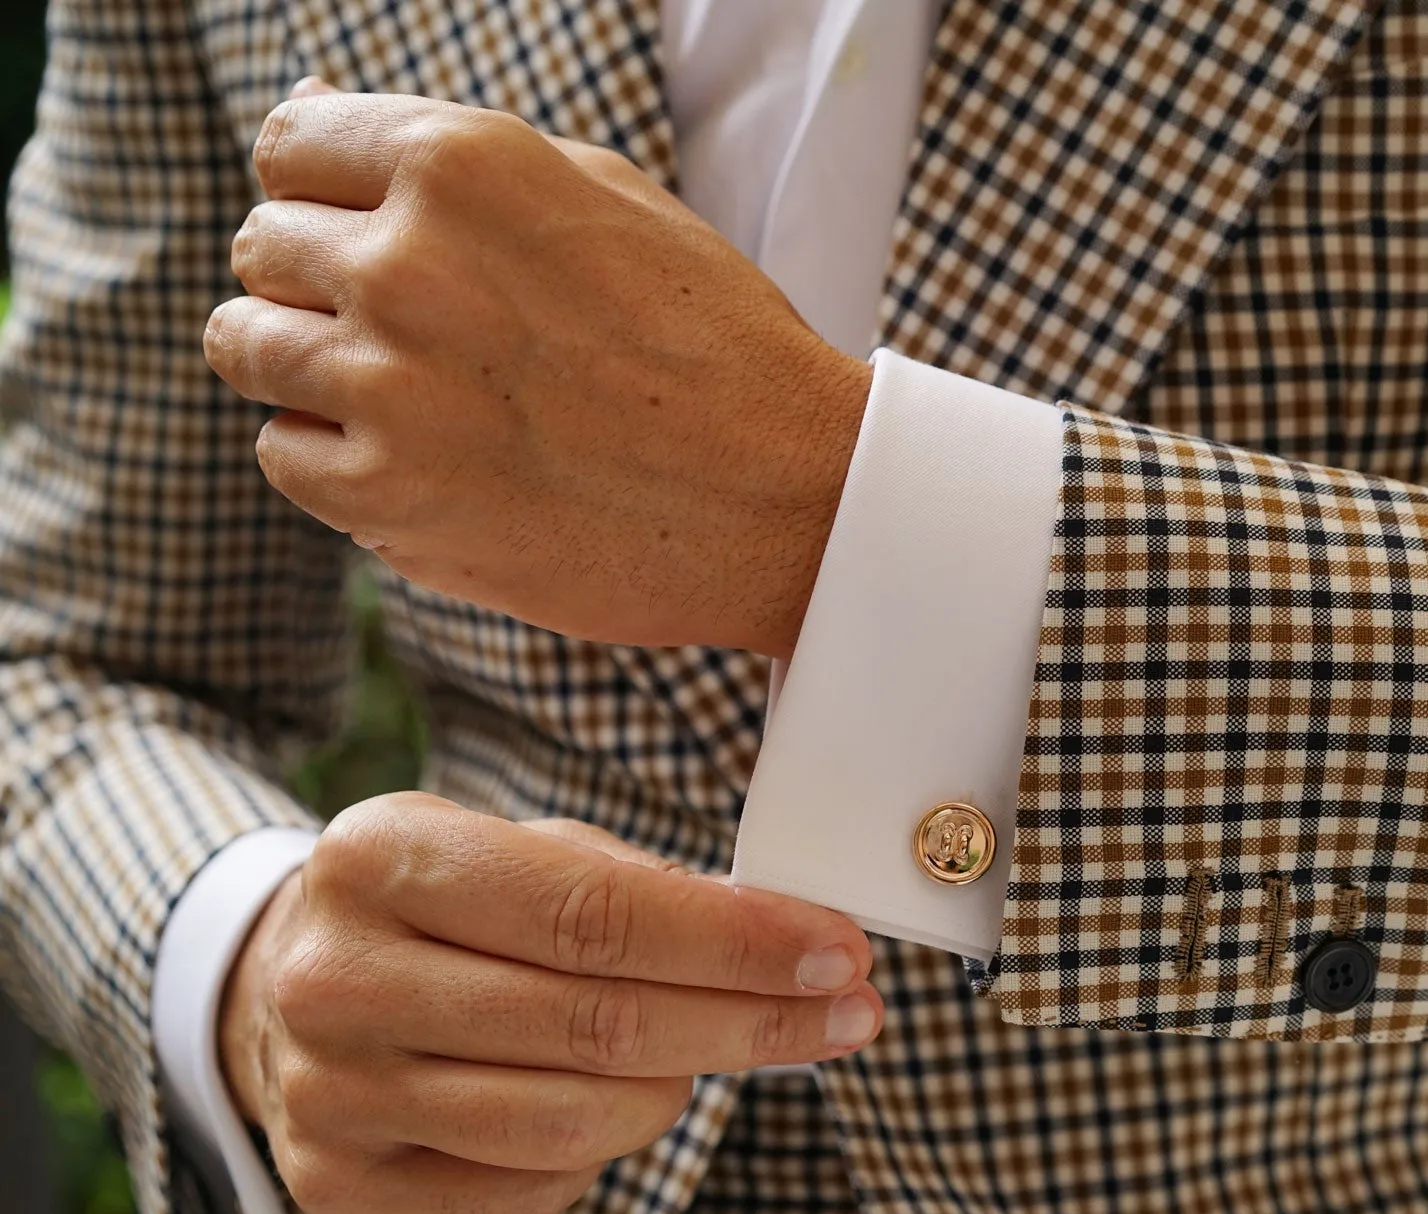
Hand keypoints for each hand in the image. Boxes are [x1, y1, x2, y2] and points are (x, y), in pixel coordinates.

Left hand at [204, 81, 870, 657]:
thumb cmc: (712, 340)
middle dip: (320, 282)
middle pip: (263, 248)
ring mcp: (386, 385)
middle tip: (418, 333)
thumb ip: (451, 156)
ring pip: (244, 347)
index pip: (288, 146)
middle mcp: (407, 262)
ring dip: (308, 367)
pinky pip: (283, 454)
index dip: (325, 193)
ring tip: (409, 396)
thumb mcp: (600, 195)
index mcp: (461, 163)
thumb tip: (310, 107)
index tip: (369, 236)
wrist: (787, 497)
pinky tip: (427, 460)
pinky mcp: (385, 496)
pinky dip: (336, 460)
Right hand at [219, 792, 880, 1213]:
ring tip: (723, 1048)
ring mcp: (331, 1093)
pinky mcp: (343, 1186)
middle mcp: (338, 978)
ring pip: (570, 1122)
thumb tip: (775, 935)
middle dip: (750, 1020)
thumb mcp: (508, 847)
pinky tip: (621, 1102)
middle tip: (847, 1011)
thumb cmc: (437, 908)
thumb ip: (626, 882)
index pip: (593, 913)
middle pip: (595, 1024)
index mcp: (381, 858)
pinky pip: (528, 1190)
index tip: (837, 950)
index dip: (734, 941)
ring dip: (681, 1090)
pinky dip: (600, 1153)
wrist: (281, 988)